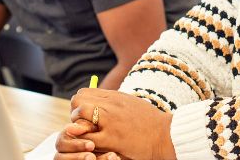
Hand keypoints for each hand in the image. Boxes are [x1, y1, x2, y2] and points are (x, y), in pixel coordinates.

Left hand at [57, 88, 175, 159]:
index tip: (84, 117)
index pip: (84, 92)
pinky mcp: (111, 138)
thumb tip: (101, 102)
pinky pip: (86, 138)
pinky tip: (91, 147)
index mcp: (115, 96)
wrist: (164, 134)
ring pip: (78, 116)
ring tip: (86, 137)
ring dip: (77, 128)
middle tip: (83, 127)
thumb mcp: (131, 104)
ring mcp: (110, 120)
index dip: (79, 105)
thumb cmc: (149, 121)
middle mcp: (110, 104)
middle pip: (77, 100)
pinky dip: (84, 143)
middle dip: (75, 114)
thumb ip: (115, 102)